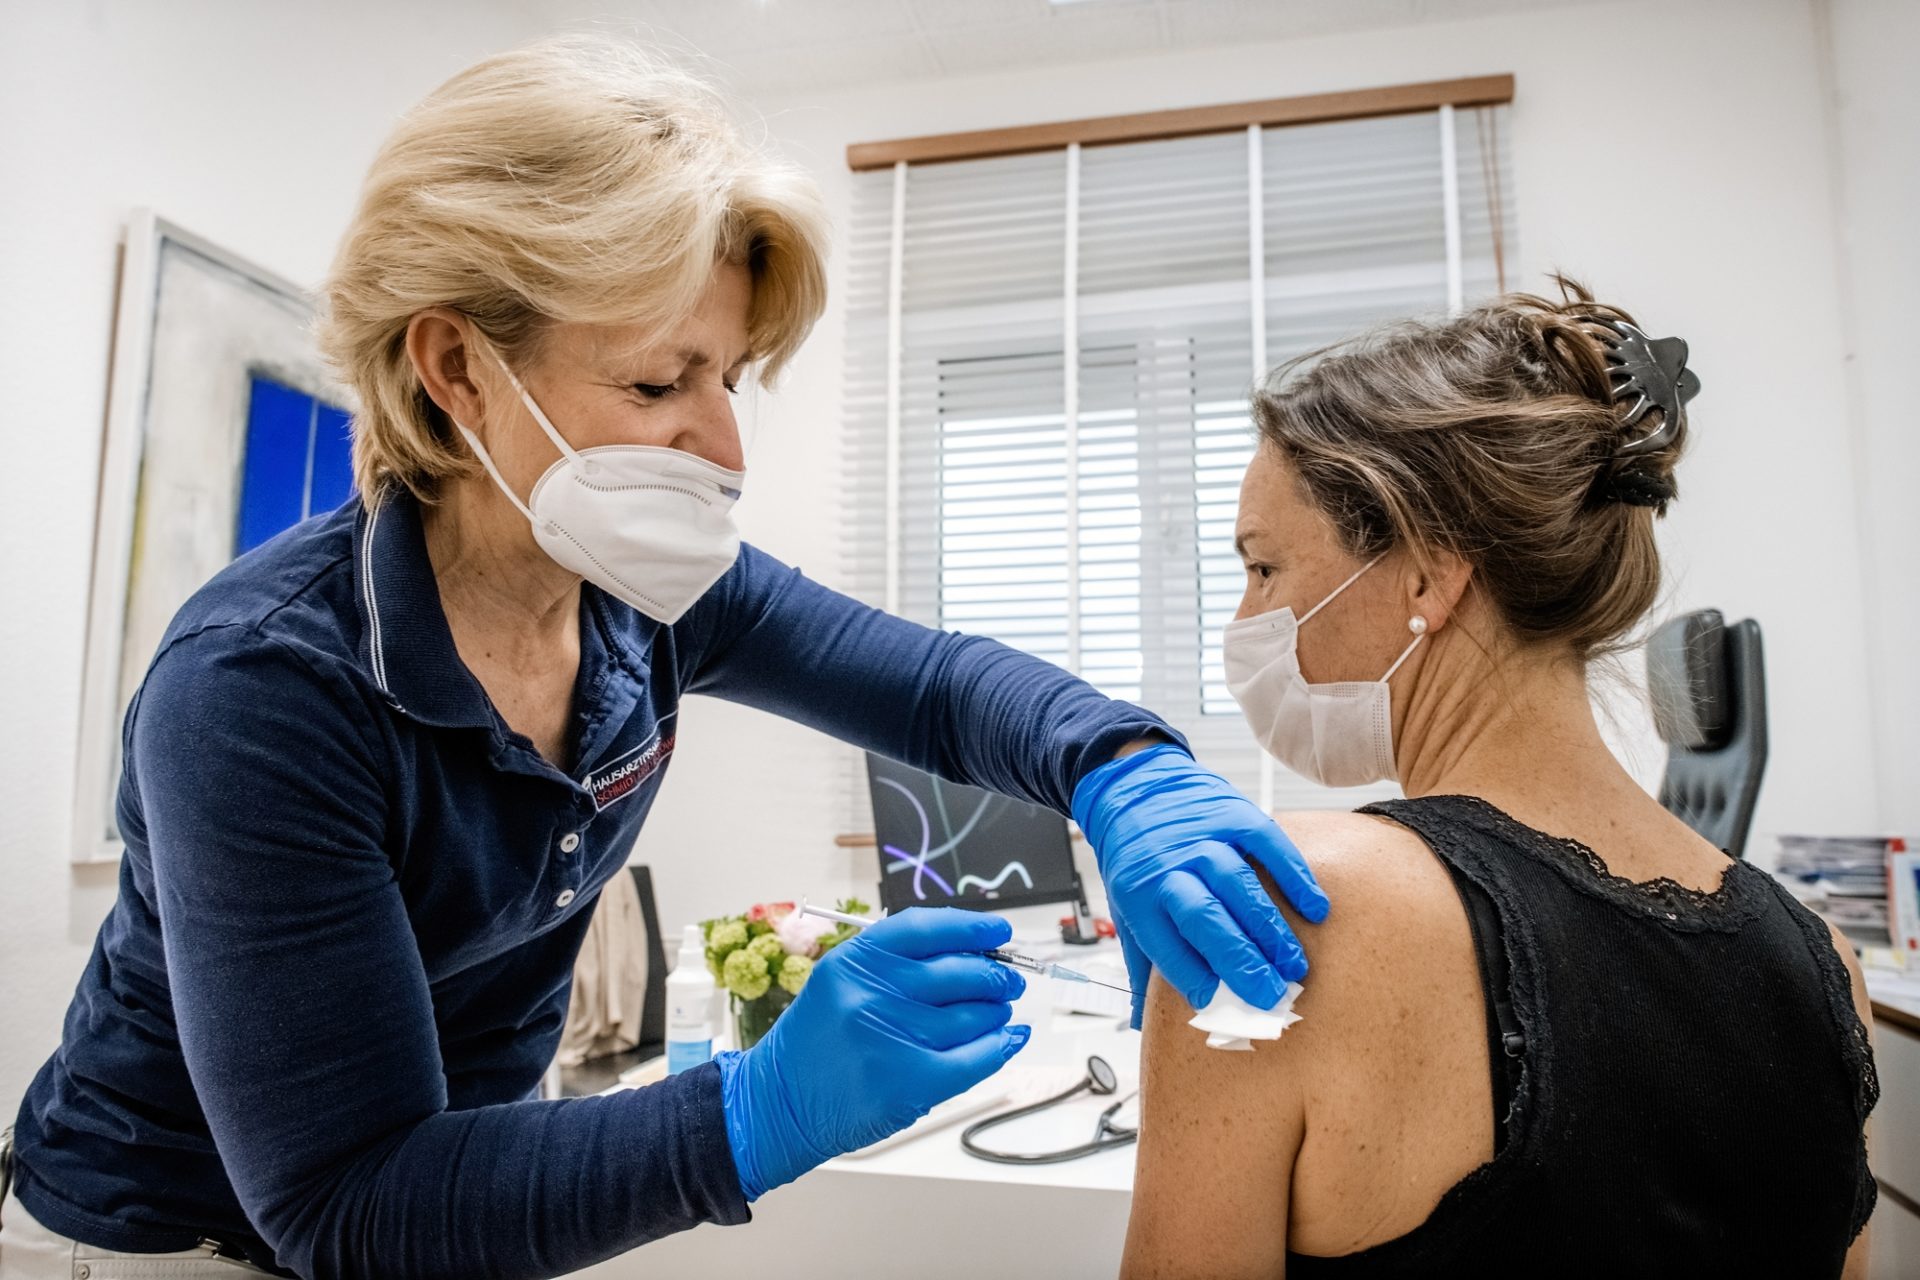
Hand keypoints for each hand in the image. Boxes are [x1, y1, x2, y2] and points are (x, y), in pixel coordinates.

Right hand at [716, 907, 1029, 1199]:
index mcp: (855, 960)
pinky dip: (999, 1047)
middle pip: (960, 972)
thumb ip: (897, 965)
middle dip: (995, 976)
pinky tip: (1008, 1039)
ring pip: (972, 1016)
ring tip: (998, 1013)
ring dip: (996, 1013)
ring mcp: (890, 1039)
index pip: (928, 928)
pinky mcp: (909, 1083)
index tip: (998, 933)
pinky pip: (974, 1058)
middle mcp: (871, 994)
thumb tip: (973, 955)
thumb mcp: (842, 982)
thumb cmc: (818, 1042)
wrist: (780, 1101)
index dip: (972, 928)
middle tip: (1007, 981)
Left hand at [1072, 743, 1328, 1027]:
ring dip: (1271, 929)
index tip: (1217, 1003)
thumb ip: (1140, 963)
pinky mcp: (1234, 815)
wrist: (1133, 788)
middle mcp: (1170, 866)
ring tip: (1296, 966)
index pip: (1165, 943)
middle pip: (1205, 917)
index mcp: (1140, 896)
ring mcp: (1204, 838)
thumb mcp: (1125, 910)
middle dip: (1241, 960)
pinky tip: (1314, 909)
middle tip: (1273, 995)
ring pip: (1240, 886)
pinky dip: (1295, 878)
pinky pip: (1269, 846)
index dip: (1191, 975)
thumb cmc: (1136, 860)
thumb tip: (1138, 1024)